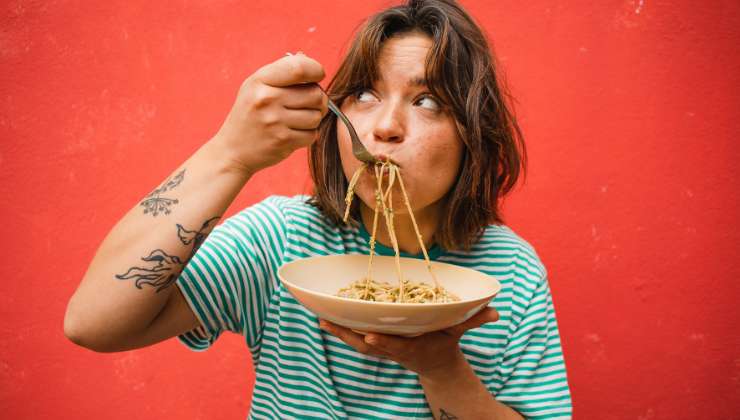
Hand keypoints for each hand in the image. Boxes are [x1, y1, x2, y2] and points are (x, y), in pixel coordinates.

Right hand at [210, 52, 327, 174]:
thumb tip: (308, 60)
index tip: (317, 76)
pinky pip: (312, 134)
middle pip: (315, 93)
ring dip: (314, 118)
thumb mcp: (256, 86)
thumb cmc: (250, 114)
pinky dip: (308, 135)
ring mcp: (274, 121)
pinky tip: (294, 133)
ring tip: (300, 119)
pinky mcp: (282, 141)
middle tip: (310, 104)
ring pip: (316, 115)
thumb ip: (282, 73)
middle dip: (318, 99)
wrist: (232, 150)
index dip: (316, 70)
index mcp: (260, 80)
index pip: (299, 68)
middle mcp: (267, 99)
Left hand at [319, 307, 499, 379]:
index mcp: (412, 347)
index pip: (396, 346)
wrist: (435, 363)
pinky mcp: (377, 345)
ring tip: (321, 319)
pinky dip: (341, 330)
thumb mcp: (459, 331)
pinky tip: (326, 318)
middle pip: (368, 346)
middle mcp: (394, 349)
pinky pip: (355, 337)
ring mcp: (384, 348)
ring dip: (339, 332)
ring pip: (357, 342)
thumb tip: (495, 312)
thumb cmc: (445, 342)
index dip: (383, 343)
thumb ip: (474, 320)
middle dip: (348, 336)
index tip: (370, 338)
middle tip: (328, 323)